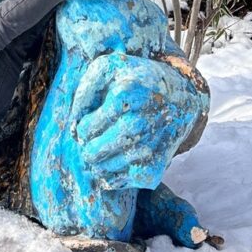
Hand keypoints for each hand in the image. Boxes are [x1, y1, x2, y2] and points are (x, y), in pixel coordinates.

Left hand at [70, 53, 202, 189]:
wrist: (178, 95)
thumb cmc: (134, 79)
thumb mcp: (107, 69)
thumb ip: (84, 91)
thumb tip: (73, 127)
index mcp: (125, 95)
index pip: (85, 128)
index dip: (80, 128)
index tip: (87, 123)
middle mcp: (139, 123)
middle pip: (93, 152)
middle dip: (86, 147)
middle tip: (91, 139)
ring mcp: (148, 147)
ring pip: (104, 169)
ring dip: (97, 161)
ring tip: (104, 146)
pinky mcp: (155, 168)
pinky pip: (121, 182)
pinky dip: (111, 175)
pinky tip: (116, 158)